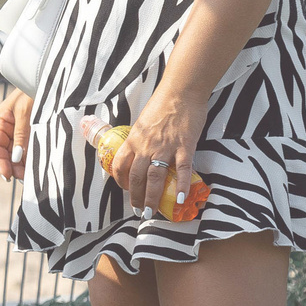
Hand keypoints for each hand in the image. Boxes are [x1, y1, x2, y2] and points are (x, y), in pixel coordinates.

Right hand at [0, 90, 33, 179]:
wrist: (53, 80)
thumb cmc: (35, 92)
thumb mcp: (26, 112)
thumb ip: (20, 135)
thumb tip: (16, 158)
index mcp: (2, 119)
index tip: (7, 174)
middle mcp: (10, 126)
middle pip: (6, 151)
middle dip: (12, 166)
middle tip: (23, 178)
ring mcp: (22, 130)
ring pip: (18, 152)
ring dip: (22, 165)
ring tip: (30, 176)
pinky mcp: (35, 132)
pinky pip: (30, 148)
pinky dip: (31, 158)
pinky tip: (36, 167)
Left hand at [112, 94, 204, 212]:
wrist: (181, 91)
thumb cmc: (162, 104)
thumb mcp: (143, 122)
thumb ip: (140, 138)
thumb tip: (139, 151)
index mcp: (134, 139)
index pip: (120, 165)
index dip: (120, 181)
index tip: (125, 191)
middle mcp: (146, 146)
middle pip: (136, 177)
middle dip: (136, 197)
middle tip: (139, 211)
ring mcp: (165, 147)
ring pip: (155, 178)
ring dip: (152, 198)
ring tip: (152, 213)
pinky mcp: (185, 146)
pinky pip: (182, 170)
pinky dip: (182, 186)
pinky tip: (182, 199)